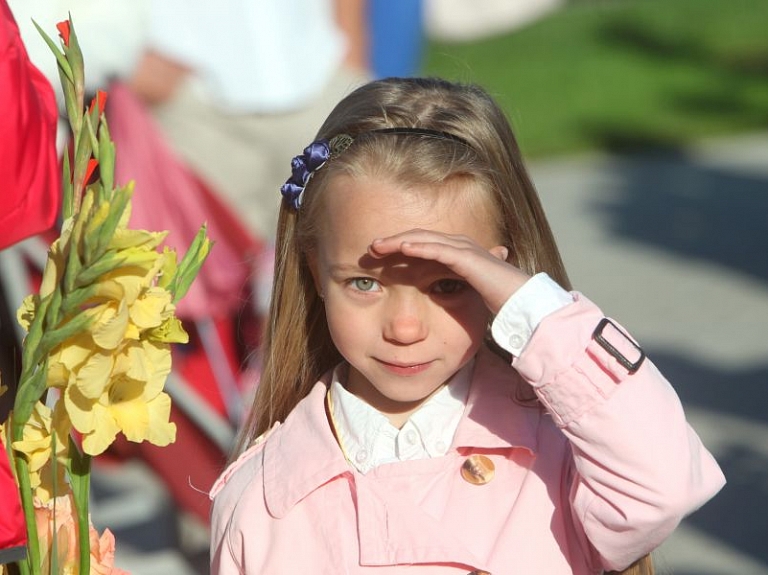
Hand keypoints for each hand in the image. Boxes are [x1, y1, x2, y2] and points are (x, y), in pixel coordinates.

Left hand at [368, 229, 530, 314]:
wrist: (525, 306)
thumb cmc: (499, 302)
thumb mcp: (466, 294)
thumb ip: (451, 290)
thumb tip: (435, 298)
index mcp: (458, 253)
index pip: (423, 243)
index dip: (399, 246)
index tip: (378, 255)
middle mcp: (461, 246)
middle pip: (420, 237)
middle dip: (394, 240)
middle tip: (371, 247)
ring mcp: (466, 250)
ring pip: (426, 239)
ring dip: (400, 241)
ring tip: (378, 246)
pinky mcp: (471, 260)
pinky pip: (440, 250)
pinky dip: (421, 248)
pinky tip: (403, 249)